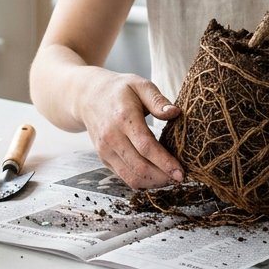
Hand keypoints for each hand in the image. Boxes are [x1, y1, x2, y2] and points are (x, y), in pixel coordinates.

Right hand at [77, 71, 183, 188]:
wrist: (88, 97)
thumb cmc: (119, 90)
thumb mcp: (140, 85)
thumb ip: (157, 100)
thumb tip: (175, 112)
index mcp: (124, 118)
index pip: (146, 147)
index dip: (165, 162)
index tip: (180, 172)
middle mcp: (112, 137)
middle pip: (139, 167)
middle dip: (162, 177)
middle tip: (180, 177)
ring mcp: (105, 150)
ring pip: (131, 177)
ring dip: (153, 183)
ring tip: (169, 179)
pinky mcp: (104, 158)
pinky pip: (124, 176)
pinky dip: (141, 181)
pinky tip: (155, 176)